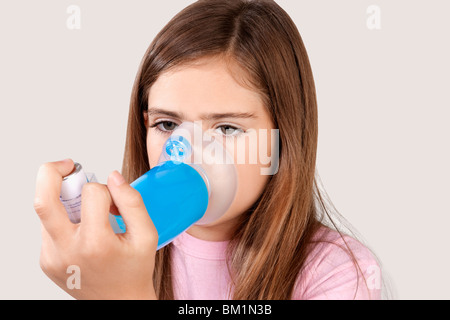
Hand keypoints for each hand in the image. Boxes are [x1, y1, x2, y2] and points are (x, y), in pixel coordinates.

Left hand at [33, 159, 157, 299]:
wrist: (119, 302)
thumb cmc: (134, 269)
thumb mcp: (147, 235)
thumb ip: (132, 201)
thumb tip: (113, 176)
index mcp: (95, 244)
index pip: (92, 194)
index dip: (107, 190)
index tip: (115, 201)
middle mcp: (66, 251)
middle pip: (44, 200)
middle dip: (54, 172)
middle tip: (70, 167)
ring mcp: (51, 257)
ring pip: (47, 211)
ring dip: (65, 199)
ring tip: (88, 210)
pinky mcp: (45, 260)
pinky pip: (49, 226)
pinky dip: (65, 218)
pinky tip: (84, 229)